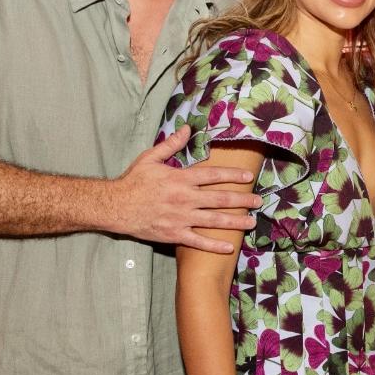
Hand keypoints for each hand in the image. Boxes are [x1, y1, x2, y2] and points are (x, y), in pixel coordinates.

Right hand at [104, 126, 261, 253]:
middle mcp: (185, 199)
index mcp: (181, 179)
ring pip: (214, 220)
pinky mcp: (174, 234)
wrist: (115, 207)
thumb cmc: (133, 181)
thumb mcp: (150, 158)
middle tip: (258, 201)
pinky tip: (229, 247)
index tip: (249, 176)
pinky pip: (198, 242)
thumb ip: (171, 144)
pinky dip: (214, 245)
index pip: (213, 175)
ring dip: (235, 221)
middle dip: (241, 200)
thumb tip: (187, 128)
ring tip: (251, 222)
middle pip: (219, 199)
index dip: (233, 175)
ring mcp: (181, 218)